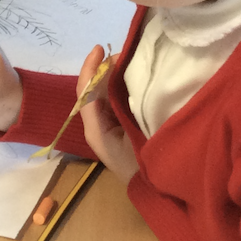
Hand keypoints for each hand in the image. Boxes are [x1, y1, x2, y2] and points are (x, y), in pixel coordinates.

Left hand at [77, 45, 138, 184]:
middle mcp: (99, 124)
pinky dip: (127, 86)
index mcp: (95, 127)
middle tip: (127, 52)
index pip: (85, 91)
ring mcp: (112, 127)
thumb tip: (118, 70)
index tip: (100, 47)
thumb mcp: (126, 134)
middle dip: (107, 67)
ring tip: (135, 60)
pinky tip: (141, 78)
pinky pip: (121, 100)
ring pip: (109, 92)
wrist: (154, 193)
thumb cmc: (139, 165)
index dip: (90, 68)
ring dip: (118, 75)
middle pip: (97, 88)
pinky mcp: (125, 128)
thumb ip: (120, 104)